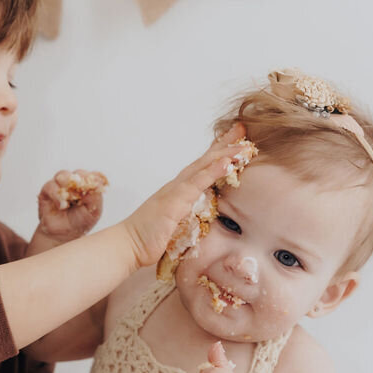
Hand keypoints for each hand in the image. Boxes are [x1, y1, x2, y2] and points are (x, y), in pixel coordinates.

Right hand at [36, 170, 106, 242]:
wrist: (63, 234)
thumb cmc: (79, 222)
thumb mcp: (93, 212)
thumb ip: (96, 197)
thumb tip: (95, 185)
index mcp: (88, 187)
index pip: (92, 175)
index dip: (92, 179)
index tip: (92, 187)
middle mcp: (74, 183)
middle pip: (78, 173)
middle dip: (80, 182)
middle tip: (81, 193)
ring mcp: (60, 185)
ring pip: (63, 175)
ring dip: (67, 186)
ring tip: (70, 201)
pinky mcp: (47, 191)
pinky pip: (50, 186)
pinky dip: (57, 195)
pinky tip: (62, 206)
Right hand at [123, 128, 244, 269]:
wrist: (129, 244)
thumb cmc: (149, 237)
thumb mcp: (176, 224)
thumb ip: (189, 216)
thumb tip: (204, 218)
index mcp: (179, 190)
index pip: (202, 166)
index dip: (218, 152)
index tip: (235, 140)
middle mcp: (178, 185)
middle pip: (205, 159)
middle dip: (224, 143)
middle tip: (242, 128)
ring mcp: (176, 190)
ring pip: (204, 165)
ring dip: (225, 153)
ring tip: (244, 144)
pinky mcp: (175, 200)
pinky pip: (197, 182)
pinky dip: (213, 171)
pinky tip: (227, 162)